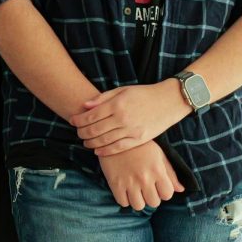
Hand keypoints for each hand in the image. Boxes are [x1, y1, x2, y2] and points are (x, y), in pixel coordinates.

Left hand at [70, 80, 188, 156]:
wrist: (169, 101)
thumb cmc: (144, 93)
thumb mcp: (123, 90)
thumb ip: (103, 98)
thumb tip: (85, 106)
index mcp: (117, 104)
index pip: (91, 116)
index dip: (78, 120)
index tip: (72, 121)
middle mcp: (123, 118)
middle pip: (95, 130)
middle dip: (82, 133)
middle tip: (77, 133)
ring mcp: (131, 130)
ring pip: (104, 141)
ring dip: (91, 143)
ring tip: (85, 142)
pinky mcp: (139, 139)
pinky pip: (118, 148)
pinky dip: (105, 151)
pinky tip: (98, 151)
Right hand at [98, 141, 185, 209]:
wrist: (115, 137)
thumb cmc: (140, 146)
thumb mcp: (158, 155)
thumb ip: (170, 173)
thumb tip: (181, 189)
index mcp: (157, 170)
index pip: (167, 194)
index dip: (164, 192)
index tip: (158, 186)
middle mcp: (144, 178)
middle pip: (153, 203)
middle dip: (152, 197)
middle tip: (146, 188)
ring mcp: (129, 182)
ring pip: (139, 206)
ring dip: (139, 200)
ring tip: (136, 190)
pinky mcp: (115, 184)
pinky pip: (123, 203)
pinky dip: (125, 198)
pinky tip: (125, 189)